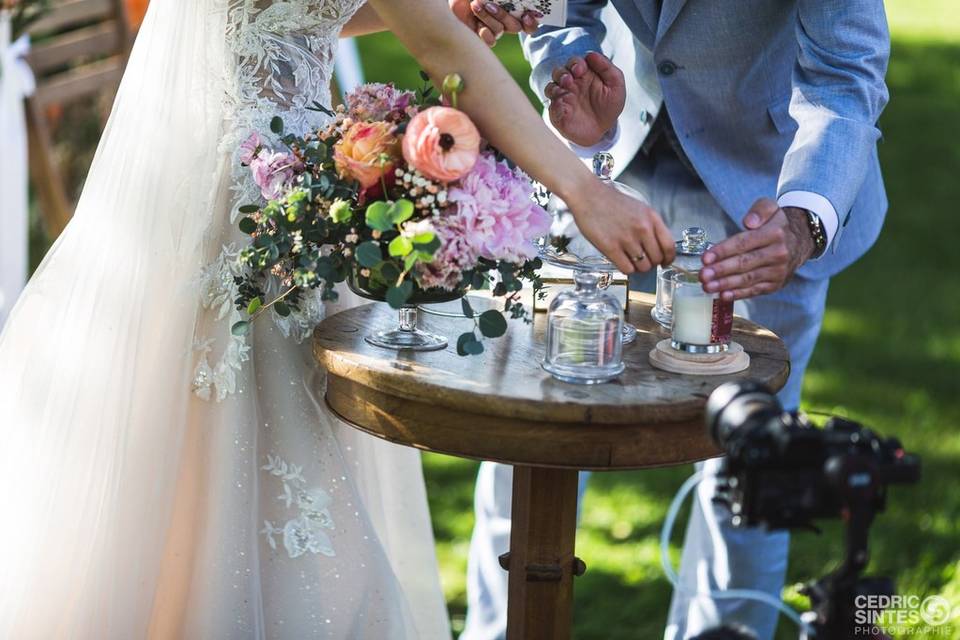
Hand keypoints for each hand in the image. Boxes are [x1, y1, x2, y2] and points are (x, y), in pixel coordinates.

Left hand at [449, 0, 540, 46]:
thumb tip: (505, 0)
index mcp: (510, 9)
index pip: (528, 21)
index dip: (531, 22)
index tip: (527, 15)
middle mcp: (503, 21)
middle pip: (515, 26)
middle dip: (503, 15)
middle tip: (490, 5)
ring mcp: (492, 30)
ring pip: (499, 30)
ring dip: (488, 17)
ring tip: (475, 5)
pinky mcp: (480, 38)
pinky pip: (490, 41)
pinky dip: (485, 33)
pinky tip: (477, 25)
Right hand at [544, 52, 625, 146]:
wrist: (603, 130)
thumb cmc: (609, 106)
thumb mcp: (616, 85)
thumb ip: (607, 68)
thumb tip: (591, 55)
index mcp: (583, 75)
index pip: (574, 62)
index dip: (575, 63)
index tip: (581, 69)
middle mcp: (570, 85)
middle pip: (558, 72)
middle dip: (562, 73)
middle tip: (569, 79)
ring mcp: (562, 99)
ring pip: (550, 87)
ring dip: (555, 87)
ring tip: (564, 90)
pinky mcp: (558, 114)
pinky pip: (552, 108)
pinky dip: (555, 106)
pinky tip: (563, 107)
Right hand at [567, 179, 675, 274]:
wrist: (588, 195)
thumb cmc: (610, 201)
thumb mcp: (639, 208)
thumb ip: (650, 226)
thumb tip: (656, 247)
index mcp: (651, 218)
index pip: (669, 246)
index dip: (668, 259)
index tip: (665, 263)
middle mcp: (642, 229)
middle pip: (656, 259)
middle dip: (651, 264)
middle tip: (643, 261)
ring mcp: (627, 239)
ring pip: (643, 267)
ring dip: (638, 268)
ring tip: (630, 261)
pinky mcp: (611, 247)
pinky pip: (627, 269)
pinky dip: (626, 269)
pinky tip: (621, 261)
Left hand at [700, 199, 814, 300]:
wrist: (799, 244)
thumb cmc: (776, 226)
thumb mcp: (771, 208)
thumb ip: (759, 210)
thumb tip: (749, 222)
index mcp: (774, 233)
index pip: (744, 243)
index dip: (723, 251)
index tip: (706, 257)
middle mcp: (778, 253)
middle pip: (744, 263)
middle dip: (721, 270)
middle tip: (703, 275)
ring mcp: (777, 271)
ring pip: (748, 279)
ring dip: (725, 284)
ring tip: (707, 286)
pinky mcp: (775, 284)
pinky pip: (754, 290)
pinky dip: (738, 294)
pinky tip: (723, 295)